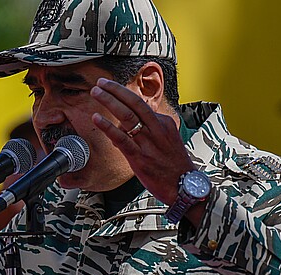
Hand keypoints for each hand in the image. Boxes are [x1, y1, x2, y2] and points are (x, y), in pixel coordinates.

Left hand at [89, 78, 193, 205]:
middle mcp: (157, 129)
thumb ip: (149, 131)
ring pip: (127, 116)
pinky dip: (108, 126)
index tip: (110, 86)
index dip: (123, 93)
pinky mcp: (140, 158)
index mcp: (164, 123)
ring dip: (109, 101)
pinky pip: (121, 138)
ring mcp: (148, 143)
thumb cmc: (173, 165)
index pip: (141, 103)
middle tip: (100, 82)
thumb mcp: (167, 140)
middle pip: (134, 103)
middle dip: (116, 90)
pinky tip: (96, 117)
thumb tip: (127, 126)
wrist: (185, 186)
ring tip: (96, 92)